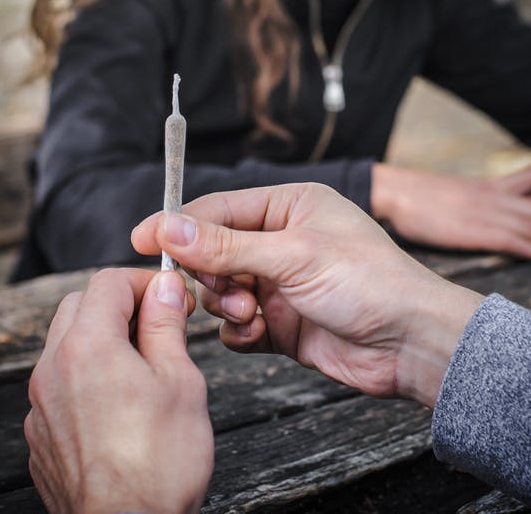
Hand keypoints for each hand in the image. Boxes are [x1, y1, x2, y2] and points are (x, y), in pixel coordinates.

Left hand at [25, 268, 213, 513]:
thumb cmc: (160, 462)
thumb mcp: (180, 380)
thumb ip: (166, 325)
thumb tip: (165, 288)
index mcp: (88, 346)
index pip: (108, 282)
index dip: (145, 281)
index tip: (171, 296)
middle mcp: (53, 368)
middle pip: (79, 305)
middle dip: (120, 304)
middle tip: (158, 323)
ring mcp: (42, 404)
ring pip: (65, 343)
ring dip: (100, 337)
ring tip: (141, 363)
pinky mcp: (41, 435)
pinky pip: (58, 383)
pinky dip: (85, 374)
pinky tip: (119, 401)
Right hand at [132, 183, 482, 407]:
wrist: (412, 345)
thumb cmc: (369, 283)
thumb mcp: (293, 255)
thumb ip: (226, 246)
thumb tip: (168, 227)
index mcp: (289, 206)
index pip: (218, 208)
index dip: (178, 224)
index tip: (139, 240)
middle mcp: (282, 241)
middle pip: (213, 252)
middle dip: (212, 275)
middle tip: (227, 291)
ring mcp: (281, 283)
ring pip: (221, 291)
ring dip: (226, 305)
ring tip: (253, 314)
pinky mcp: (282, 323)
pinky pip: (236, 326)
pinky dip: (238, 332)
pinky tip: (258, 334)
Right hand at [372, 163, 530, 257]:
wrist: (397, 192)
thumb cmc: (422, 197)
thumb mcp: (458, 194)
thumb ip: (479, 201)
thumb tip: (484, 213)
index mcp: (494, 187)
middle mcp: (498, 198)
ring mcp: (489, 213)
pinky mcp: (479, 231)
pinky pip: (515, 241)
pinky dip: (529, 248)